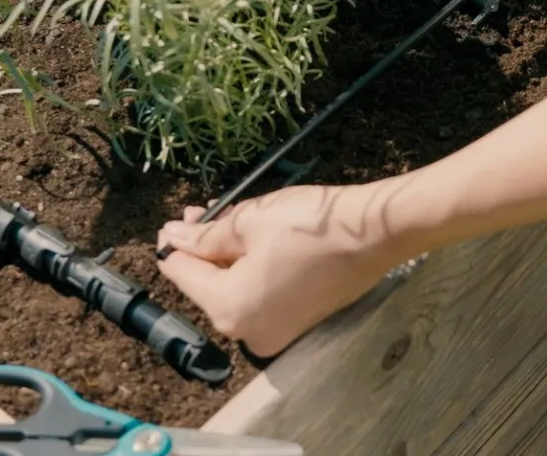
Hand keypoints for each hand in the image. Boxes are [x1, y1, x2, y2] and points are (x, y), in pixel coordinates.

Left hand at [157, 182, 410, 357]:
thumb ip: (205, 235)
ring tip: (231, 219)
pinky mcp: (297, 323)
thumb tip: (174, 238)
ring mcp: (275, 332)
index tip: (173, 221)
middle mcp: (248, 333)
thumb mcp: (248, 221)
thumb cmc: (310, 226)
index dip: (174, 244)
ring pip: (235, 290)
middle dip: (204, 248)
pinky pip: (260, 297)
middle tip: (202, 213)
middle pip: (209, 286)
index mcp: (229, 309)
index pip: (182, 275)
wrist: (373, 234)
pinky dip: (253, 271)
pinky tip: (255, 241)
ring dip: (228, 257)